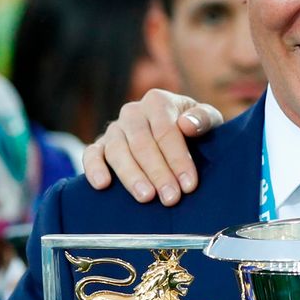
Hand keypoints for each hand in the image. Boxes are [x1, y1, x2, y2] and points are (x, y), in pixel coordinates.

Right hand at [82, 89, 221, 204]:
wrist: (178, 133)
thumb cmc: (195, 129)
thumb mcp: (208, 120)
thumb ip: (203, 119)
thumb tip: (186, 125)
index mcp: (158, 101)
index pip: (166, 132)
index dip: (178, 159)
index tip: (189, 185)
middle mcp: (133, 112)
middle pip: (142, 144)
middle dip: (158, 173)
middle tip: (170, 198)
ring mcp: (115, 128)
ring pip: (117, 151)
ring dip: (131, 176)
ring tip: (146, 197)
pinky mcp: (100, 144)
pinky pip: (91, 154)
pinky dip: (94, 168)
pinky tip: (103, 185)